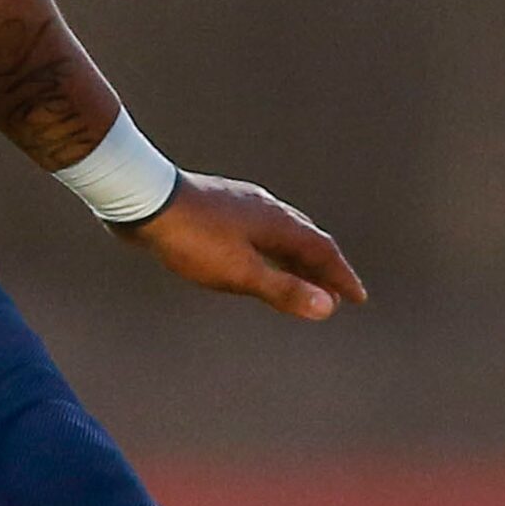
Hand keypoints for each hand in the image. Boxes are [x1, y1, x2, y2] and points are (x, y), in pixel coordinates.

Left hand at [120, 171, 367, 321]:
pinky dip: (273, 247)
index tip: (358, 298)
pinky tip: (256, 252)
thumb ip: (284, 290)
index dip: (341, 276)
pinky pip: (261, 228)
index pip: (322, 251)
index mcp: (278, 223)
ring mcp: (244, 204)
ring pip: (283, 231)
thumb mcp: (240, 273)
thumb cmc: (193, 239)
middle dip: (324, 267)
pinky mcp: (221, 206)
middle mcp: (268, 208)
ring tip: (302, 275)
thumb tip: (329, 307)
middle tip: (336, 292)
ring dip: (298, 256)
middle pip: (307, 238)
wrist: (146, 199)